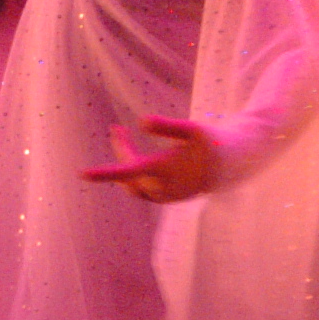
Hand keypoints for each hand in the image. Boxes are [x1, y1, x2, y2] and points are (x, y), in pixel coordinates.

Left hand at [81, 117, 218, 203]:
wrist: (236, 164)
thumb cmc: (214, 142)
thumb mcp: (193, 129)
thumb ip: (168, 126)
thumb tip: (142, 121)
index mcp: (167, 170)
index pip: (130, 171)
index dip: (105, 172)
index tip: (82, 173)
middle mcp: (164, 189)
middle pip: (128, 174)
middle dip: (120, 151)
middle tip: (116, 129)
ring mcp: (166, 197)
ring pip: (134, 184)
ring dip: (125, 164)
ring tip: (122, 137)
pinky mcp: (169, 198)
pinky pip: (142, 190)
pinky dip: (133, 175)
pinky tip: (133, 157)